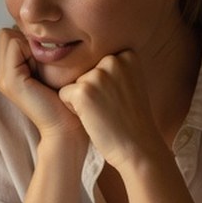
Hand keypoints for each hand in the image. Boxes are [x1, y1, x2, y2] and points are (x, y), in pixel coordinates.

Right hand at [0, 28, 85, 142]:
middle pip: (6, 33)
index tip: (49, 55)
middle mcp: (2, 75)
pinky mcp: (10, 80)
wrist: (69, 128)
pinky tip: (47, 65)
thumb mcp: (54, 70)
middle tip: (48, 58)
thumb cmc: (69, 100)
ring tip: (48, 63)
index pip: (9, 35)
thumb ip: (43, 53)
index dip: (28, 38)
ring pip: (9, 36)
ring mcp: (3, 78)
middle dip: (27, 39)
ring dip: (30, 43)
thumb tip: (46, 28)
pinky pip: (15, 44)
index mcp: (11, 72)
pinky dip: (31, 48)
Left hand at [57, 50, 161, 171]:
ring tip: (103, 113)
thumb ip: (116, 68)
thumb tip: (90, 59)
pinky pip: (64, 94)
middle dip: (91, 90)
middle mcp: (113, 60)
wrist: (138, 147)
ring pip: (74, 83)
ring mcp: (98, 75)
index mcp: (127, 55)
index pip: (98, 63)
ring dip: (83, 100)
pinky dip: (73, 109)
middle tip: (111, 107)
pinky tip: (93, 118)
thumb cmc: (132, 119)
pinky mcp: (83, 91)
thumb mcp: (132, 83)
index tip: (119, 98)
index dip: (104, 84)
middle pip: (85, 71)